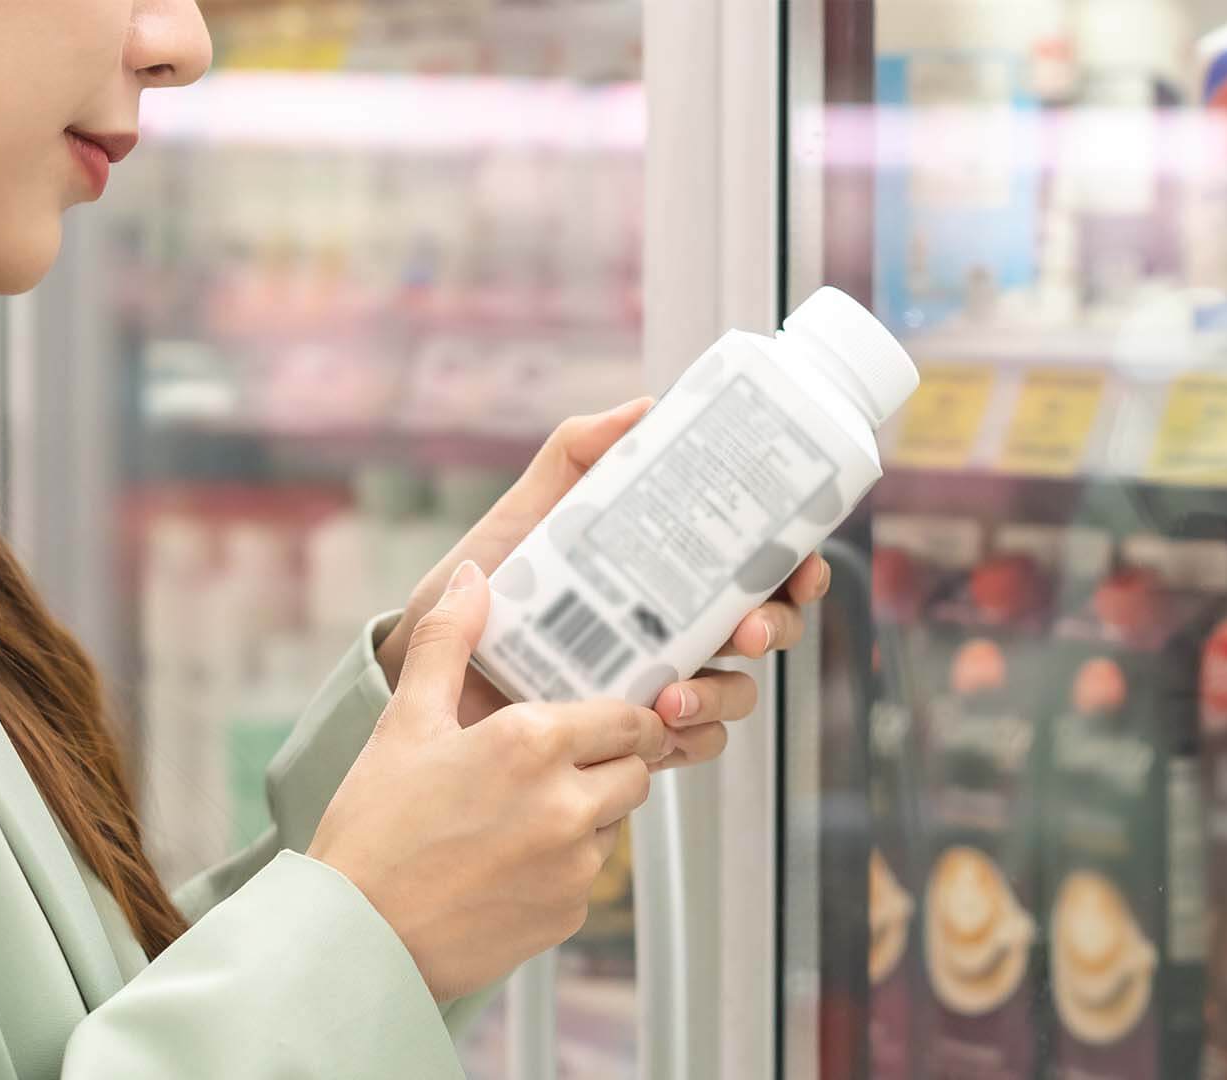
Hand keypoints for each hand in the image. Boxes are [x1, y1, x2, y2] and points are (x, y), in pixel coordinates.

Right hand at [311, 562, 665, 1001]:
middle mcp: (566, 802)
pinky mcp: (569, 914)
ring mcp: (574, 864)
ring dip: (588, 813)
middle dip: (610, 762)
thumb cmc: (374, 830)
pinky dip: (563, 865)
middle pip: (635, 770)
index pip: (628, 718)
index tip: (605, 718)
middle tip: (557, 764)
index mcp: (532, 743)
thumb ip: (449, 642)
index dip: (621, 716)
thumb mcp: (404, 722)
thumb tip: (474, 578)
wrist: (356, 937)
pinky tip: (507, 862)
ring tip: (518, 814)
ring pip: (616, 823)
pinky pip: (589, 876)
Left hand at [374, 399, 831, 765]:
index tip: (800, 566)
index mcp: (664, 572)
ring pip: (735, 692)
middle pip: (764, 628)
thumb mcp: (528, 510)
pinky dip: (688, 740)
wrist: (425, 659)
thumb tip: (645, 406)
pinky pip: (690, 746)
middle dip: (773, 629)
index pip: (755, 567)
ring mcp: (659, 682)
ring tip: (674, 694)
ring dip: (724, 693)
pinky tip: (659, 729)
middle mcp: (674, 628)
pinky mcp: (630, 735)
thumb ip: (577, 454)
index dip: (796, 567)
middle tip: (747, 630)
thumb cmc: (481, 581)